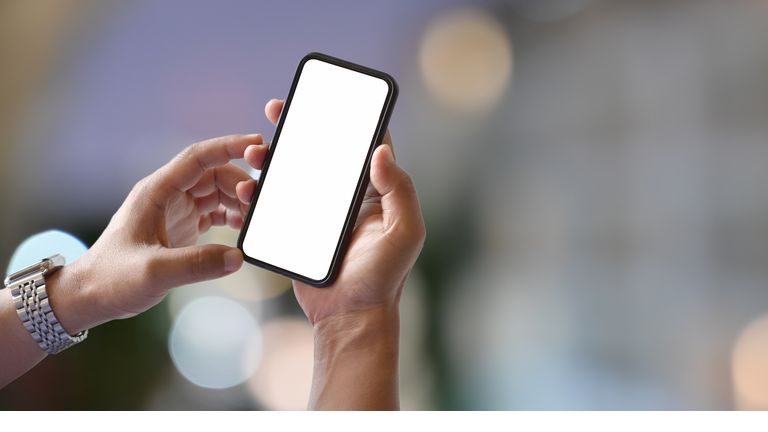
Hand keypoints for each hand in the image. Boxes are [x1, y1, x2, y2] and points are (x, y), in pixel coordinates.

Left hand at [53, 134, 269, 331]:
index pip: (198, 158)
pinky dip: (232, 216)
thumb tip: (238, 257)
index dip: (228, 147)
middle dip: (240, 183)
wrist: (92, 296)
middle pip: (214, 174)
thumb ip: (197, 264)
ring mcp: (175, 210)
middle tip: (262, 202)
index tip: (257, 144)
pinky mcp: (181, 227)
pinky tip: (243, 230)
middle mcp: (167, 195)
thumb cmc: (112, 278)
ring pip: (216, 192)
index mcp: (156, 192)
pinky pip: (214, 212)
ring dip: (238, 201)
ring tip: (255, 219)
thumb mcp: (154, 272)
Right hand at [236, 99, 425, 325]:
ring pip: (292, 173)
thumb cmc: (383, 278)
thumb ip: (400, 190)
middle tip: (277, 109)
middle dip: (297, 127)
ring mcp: (318, 212)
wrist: (350, 316)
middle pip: (320, 151)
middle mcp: (345, 197)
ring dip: (272, 156)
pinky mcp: (295, 229)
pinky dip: (258, 191)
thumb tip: (381, 151)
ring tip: (255, 151)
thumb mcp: (404, 233)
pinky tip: (247, 185)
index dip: (347, 118)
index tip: (325, 98)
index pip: (363, 145)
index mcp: (374, 192)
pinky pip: (274, 203)